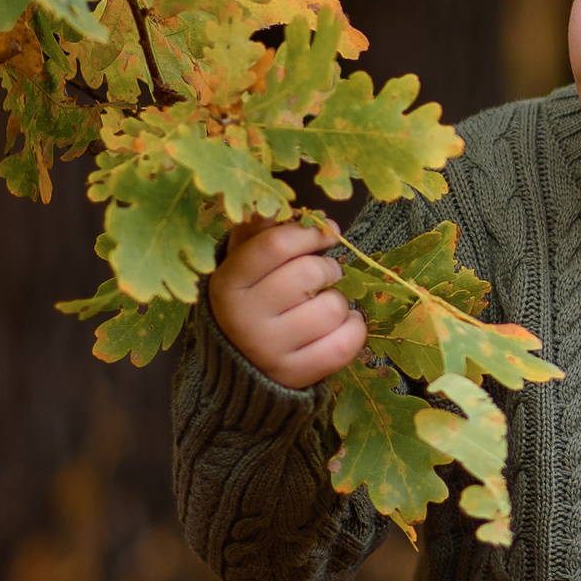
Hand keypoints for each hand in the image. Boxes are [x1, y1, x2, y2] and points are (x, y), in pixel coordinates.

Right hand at [208, 218, 367, 388]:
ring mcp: (269, 350)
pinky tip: (342, 325)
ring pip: (332, 308)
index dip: (309, 233)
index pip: (275, 245)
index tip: (326, 233)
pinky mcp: (296, 374)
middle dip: (328, 268)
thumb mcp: (243, 267)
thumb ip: (259, 233)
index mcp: (227, 284)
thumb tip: (284, 205)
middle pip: (308, 274)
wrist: (242, 369)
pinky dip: (354, 328)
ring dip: (339, 301)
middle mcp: (244, 319)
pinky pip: (345, 342)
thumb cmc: (252, 303)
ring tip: (324, 304)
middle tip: (326, 274)